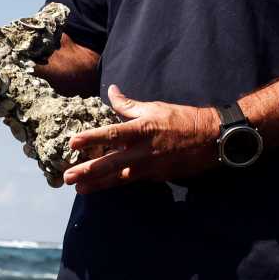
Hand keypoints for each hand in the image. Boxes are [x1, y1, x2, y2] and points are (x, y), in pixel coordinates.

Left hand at [61, 85, 219, 194]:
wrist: (210, 140)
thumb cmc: (182, 119)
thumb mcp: (154, 107)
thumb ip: (128, 105)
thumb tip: (112, 91)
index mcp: (141, 130)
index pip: (111, 135)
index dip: (91, 139)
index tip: (72, 143)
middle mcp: (142, 152)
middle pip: (110, 163)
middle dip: (88, 171)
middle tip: (68, 177)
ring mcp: (149, 167)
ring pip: (118, 178)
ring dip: (98, 184)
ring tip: (80, 189)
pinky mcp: (155, 177)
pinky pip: (131, 181)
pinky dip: (115, 184)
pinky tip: (102, 188)